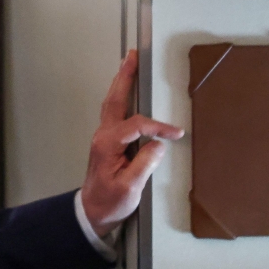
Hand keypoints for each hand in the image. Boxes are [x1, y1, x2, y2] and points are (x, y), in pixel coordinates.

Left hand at [81, 50, 184, 236]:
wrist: (92, 212)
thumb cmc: (110, 202)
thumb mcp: (130, 188)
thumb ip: (144, 164)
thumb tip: (158, 144)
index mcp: (107, 145)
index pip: (136, 126)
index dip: (158, 127)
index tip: (176, 134)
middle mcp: (102, 136)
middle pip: (114, 100)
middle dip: (124, 77)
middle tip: (133, 56)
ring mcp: (103, 137)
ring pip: (112, 103)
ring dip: (121, 82)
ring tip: (130, 63)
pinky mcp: (107, 141)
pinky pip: (114, 112)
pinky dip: (121, 96)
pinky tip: (127, 90)